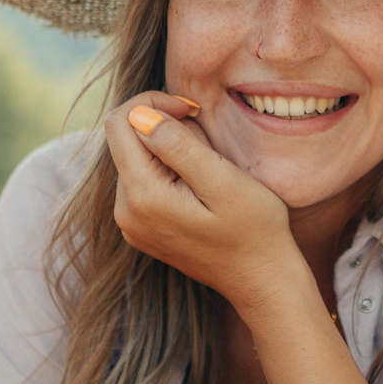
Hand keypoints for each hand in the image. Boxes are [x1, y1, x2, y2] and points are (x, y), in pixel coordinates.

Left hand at [108, 92, 308, 310]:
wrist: (262, 280)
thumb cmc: (254, 230)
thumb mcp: (224, 181)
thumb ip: (180, 147)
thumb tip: (141, 117)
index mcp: (142, 196)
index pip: (120, 122)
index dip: (154, 103)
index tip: (192, 111)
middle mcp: (125, 212)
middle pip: (125, 139)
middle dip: (162, 127)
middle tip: (208, 145)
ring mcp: (130, 223)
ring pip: (135, 158)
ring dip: (167, 149)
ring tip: (208, 169)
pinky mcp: (141, 228)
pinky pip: (142, 181)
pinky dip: (167, 170)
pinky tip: (198, 186)